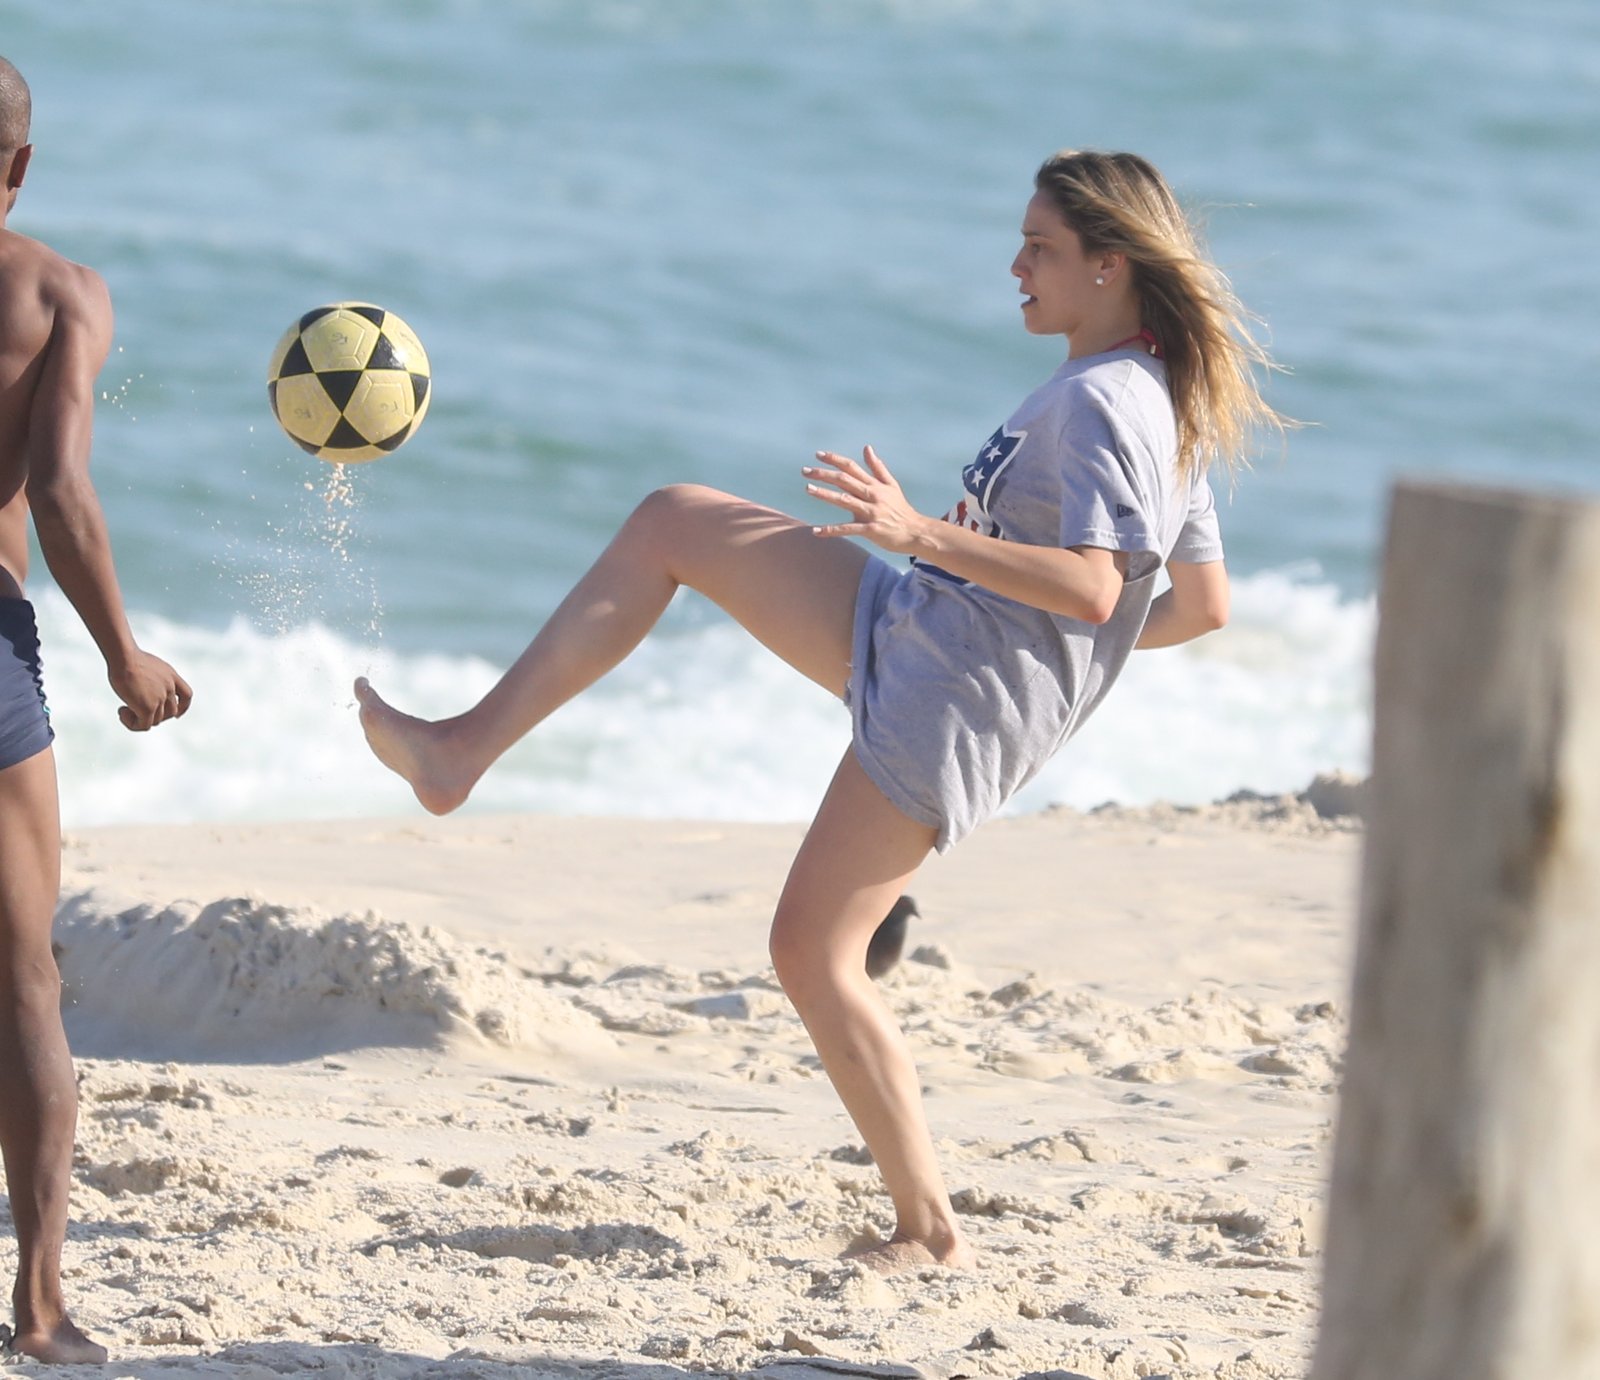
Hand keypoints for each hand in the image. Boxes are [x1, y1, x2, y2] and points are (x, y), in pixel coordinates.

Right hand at [108, 649, 192, 731]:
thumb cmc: (128, 657)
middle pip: (170, 712)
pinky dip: (133, 724)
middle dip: (155, 715)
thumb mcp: (147, 664)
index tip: (177, 715)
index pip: (186, 695)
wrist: (124, 657)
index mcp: (171, 676)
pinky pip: (144, 725)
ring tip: (124, 709)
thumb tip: (142, 686)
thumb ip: (151, 677)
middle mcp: (169, 688)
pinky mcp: (148, 707)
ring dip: (139, 718)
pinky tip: (122, 712)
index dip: (183, 708)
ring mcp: (160, 699)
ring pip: (156, 720)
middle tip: (135, 709)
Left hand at [803, 446, 929, 555]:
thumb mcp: (891, 485)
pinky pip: (847, 529)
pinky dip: (831, 530)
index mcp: (875, 484)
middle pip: (844, 480)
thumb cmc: (901, 509)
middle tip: (804, 471)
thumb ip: (877, 467)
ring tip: (808, 488)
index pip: (852, 467)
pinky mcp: (871, 530)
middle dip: (823, 474)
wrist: (917, 532)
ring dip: (825, 494)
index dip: (835, 459)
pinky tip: (815, 531)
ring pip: (844, 500)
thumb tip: (866, 448)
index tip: (818, 454)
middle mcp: (872, 495)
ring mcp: (871, 512)